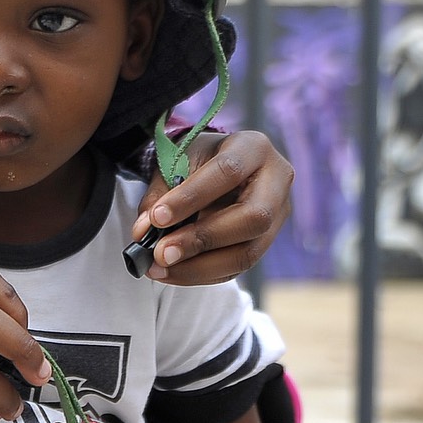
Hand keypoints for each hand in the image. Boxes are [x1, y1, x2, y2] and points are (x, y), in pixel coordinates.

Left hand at [133, 130, 292, 284]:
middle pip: (252, 218)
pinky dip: (202, 274)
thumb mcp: (176, 162)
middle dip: (202, 240)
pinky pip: (238, 267)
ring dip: (199, 267)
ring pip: (248, 252)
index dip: (191, 197)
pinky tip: (174, 272)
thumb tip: (144, 231)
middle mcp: (276, 181)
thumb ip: (160, 194)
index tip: (157, 217)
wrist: (217, 166)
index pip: (227, 172)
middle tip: (161, 252)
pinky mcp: (267, 242)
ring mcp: (278, 215)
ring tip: (161, 268)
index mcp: (253, 148)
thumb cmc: (198, 160)